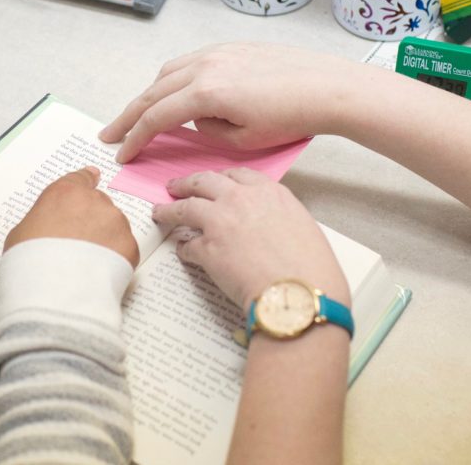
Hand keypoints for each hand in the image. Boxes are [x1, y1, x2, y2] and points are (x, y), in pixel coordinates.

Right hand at [5, 167, 138, 267]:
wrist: (56, 291)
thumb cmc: (30, 261)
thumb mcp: (21, 233)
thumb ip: (42, 220)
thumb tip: (48, 228)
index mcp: (65, 193)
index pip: (81, 178)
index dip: (86, 180)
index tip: (93, 178)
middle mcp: (94, 202)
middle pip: (97, 205)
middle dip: (91, 220)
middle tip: (78, 242)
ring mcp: (115, 223)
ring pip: (113, 227)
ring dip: (104, 239)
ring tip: (88, 262)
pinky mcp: (130, 246)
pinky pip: (123, 249)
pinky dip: (115, 258)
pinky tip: (99, 272)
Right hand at [100, 42, 368, 162]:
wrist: (328, 87)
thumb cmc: (292, 117)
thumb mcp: (244, 140)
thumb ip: (208, 131)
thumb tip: (196, 121)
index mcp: (204, 92)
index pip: (156, 118)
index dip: (135, 138)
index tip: (122, 153)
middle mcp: (204, 66)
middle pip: (152, 92)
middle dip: (129, 115)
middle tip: (111, 134)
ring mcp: (217, 52)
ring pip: (169, 72)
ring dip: (151, 94)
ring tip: (142, 114)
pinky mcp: (231, 48)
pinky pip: (190, 62)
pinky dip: (174, 79)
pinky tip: (178, 92)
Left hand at [152, 168, 347, 311]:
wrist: (298, 294)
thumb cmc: (311, 268)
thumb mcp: (302, 226)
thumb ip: (278, 215)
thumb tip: (265, 224)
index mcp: (269, 192)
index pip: (238, 174)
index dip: (221, 178)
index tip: (213, 182)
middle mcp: (241, 199)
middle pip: (204, 182)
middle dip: (187, 183)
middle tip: (175, 186)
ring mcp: (220, 222)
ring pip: (185, 207)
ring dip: (169, 209)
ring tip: (159, 212)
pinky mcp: (207, 249)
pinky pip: (187, 245)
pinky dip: (183, 248)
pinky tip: (182, 252)